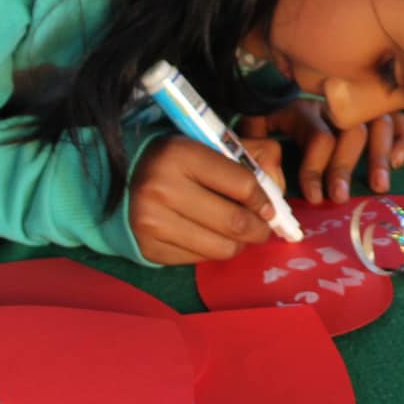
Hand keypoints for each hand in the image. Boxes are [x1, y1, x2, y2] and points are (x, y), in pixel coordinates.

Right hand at [127, 134, 283, 264]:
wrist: (125, 177)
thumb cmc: (181, 159)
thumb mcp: (215, 143)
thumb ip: (255, 158)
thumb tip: (278, 197)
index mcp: (181, 154)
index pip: (243, 185)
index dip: (264, 200)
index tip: (268, 207)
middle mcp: (161, 189)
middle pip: (235, 222)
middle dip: (259, 229)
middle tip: (263, 227)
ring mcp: (151, 223)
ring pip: (221, 248)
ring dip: (239, 244)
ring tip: (239, 233)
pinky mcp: (149, 249)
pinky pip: (200, 260)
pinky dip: (212, 251)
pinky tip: (209, 236)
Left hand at [251, 97, 403, 204]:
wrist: (277, 80)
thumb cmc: (270, 116)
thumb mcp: (255, 125)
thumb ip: (257, 144)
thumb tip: (270, 173)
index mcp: (306, 108)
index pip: (318, 138)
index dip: (316, 170)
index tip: (314, 198)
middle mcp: (336, 105)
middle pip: (350, 132)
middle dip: (346, 167)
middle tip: (340, 197)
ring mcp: (359, 103)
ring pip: (380, 124)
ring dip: (379, 157)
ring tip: (378, 187)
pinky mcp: (377, 107)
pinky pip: (399, 118)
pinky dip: (402, 138)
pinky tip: (398, 161)